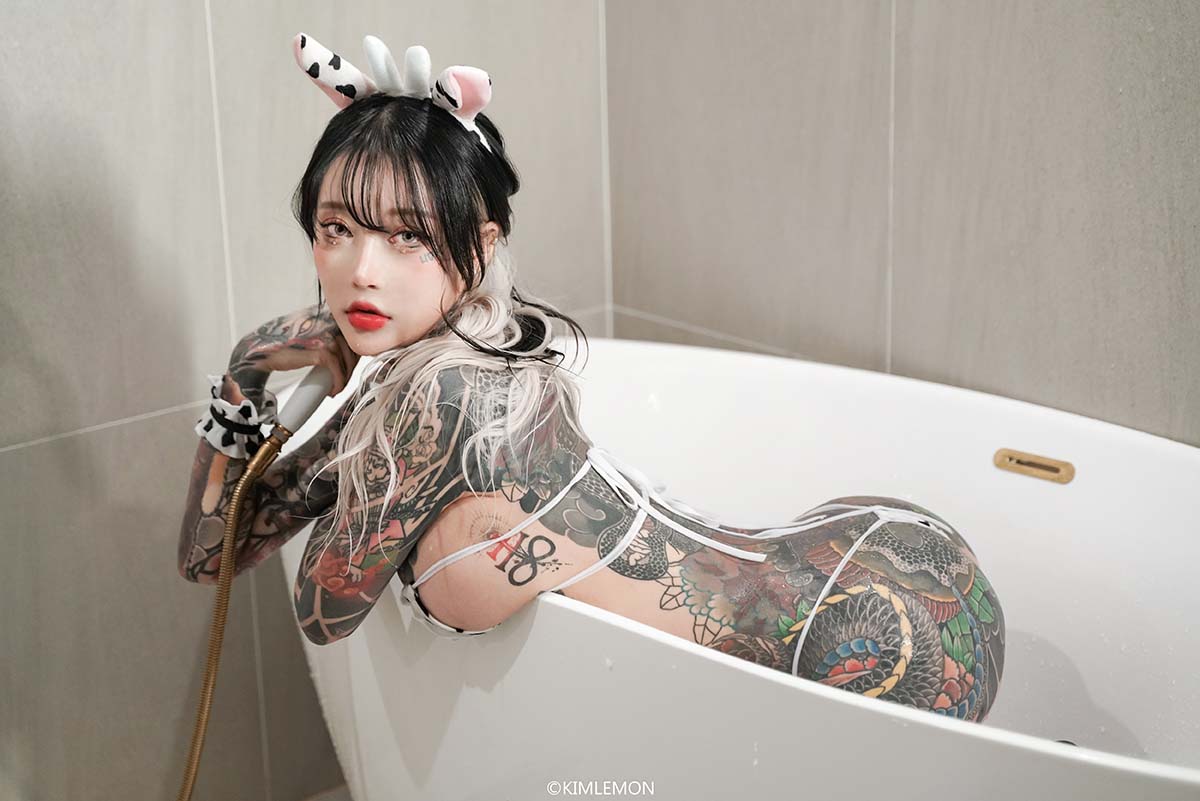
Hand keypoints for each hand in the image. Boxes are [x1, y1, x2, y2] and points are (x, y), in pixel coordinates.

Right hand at [228, 303, 359, 397]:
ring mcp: (324, 334)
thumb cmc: (281, 344)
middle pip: (353, 345)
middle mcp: (327, 321)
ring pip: (347, 359)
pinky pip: (337, 369)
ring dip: (345, 377)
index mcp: (324, 314)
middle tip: (342, 379)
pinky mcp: (319, 350)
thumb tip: (342, 346)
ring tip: (335, 386)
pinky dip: (338, 382)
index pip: (351, 332)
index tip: (349, 365)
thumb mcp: (307, 332)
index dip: (353, 352)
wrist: (260, 351)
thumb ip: (323, 333)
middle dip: (350, 367)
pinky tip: (332, 390)